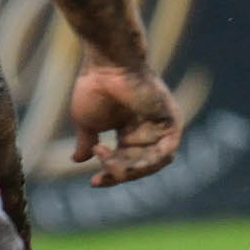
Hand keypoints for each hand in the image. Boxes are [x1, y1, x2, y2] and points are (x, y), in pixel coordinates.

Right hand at [69, 63, 181, 186]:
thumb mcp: (87, 123)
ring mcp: (162, 127)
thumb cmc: (95, 89)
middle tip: (100, 177)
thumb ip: (87, 142)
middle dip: (119, 175)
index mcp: (130, 133)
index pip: (126, 162)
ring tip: (110, 166)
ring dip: (132, 170)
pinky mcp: (172, 121)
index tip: (93, 183)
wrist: (107, 66)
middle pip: (140, 165)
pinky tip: (127, 161)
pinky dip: (149, 161)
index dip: (111, 175)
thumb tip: (77, 160)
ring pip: (155, 163)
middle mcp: (148, 132)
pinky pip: (167, 151)